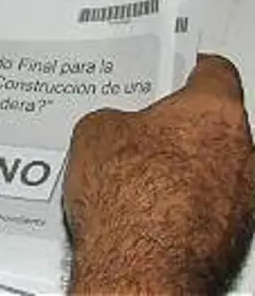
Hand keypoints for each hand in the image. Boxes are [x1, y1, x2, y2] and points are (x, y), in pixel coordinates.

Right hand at [64, 55, 253, 292]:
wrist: (140, 265)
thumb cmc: (128, 196)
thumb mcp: (93, 132)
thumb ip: (113, 118)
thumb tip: (116, 128)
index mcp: (215, 112)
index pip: (215, 72)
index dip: (189, 69)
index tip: (175, 70)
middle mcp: (243, 152)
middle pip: (212, 125)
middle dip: (175, 127)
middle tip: (136, 129)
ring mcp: (244, 198)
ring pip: (211, 168)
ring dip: (178, 169)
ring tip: (130, 179)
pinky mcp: (233, 237)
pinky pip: (205, 207)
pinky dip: (179, 205)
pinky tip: (141, 212)